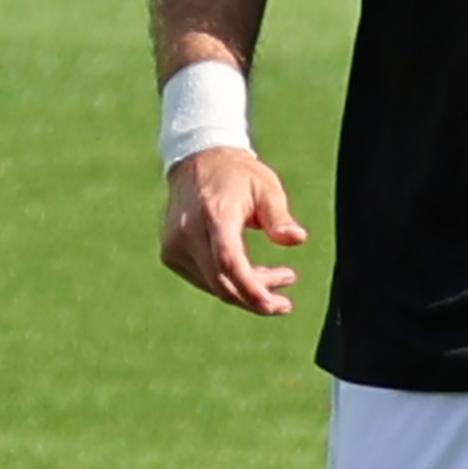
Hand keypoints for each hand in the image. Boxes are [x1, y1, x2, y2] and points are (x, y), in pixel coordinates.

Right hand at [163, 147, 308, 314]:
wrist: (197, 162)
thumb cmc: (237, 175)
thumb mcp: (266, 187)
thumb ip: (279, 216)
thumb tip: (296, 239)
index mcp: (214, 215)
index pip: (229, 263)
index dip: (252, 290)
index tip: (277, 305)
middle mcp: (188, 233)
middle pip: (222, 283)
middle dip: (255, 298)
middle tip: (285, 303)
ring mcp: (175, 245)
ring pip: (213, 285)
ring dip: (246, 290)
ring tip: (279, 276)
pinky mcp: (171, 254)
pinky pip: (204, 279)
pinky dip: (229, 283)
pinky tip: (253, 273)